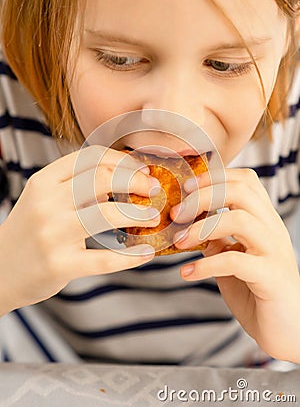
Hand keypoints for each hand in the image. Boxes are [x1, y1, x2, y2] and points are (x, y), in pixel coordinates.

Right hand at [0, 146, 159, 314]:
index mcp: (44, 181)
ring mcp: (53, 234)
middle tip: (153, 190)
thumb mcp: (43, 199)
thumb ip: (76, 185)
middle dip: (136, 181)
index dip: (124, 160)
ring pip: (108, 214)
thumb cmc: (29, 231)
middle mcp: (47, 203)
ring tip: (152, 217)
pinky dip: (131, 257)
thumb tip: (124, 178)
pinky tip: (146, 253)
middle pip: (103, 178)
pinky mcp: (61, 265)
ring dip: (138, 214)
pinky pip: (105, 259)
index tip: (142, 170)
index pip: (91, 157)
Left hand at [170, 168, 299, 362]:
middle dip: (202, 196)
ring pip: (239, 219)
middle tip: (177, 213)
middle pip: (240, 191)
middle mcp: (272, 230)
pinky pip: (235, 261)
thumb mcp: (231, 260)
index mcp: (264, 221)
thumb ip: (216, 240)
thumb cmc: (258, 293)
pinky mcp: (271, 277)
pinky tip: (187, 273)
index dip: (213, 177)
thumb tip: (187, 225)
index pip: (245, 180)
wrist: (288, 332)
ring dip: (201, 227)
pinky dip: (205, 265)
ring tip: (179, 241)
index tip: (185, 188)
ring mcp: (274, 252)